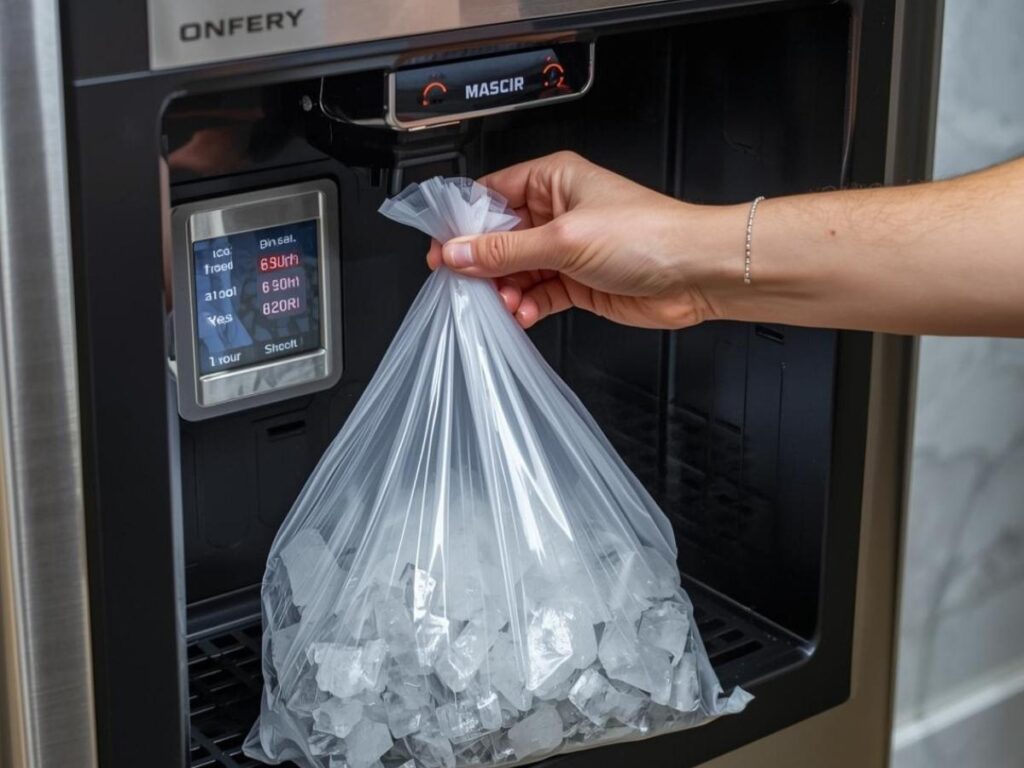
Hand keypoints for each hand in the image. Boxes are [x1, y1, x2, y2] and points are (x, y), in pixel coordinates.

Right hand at [426, 152, 738, 328]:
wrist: (696, 273)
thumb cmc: (648, 235)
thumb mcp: (563, 239)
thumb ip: (505, 250)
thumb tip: (458, 252)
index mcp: (552, 180)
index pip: (491, 195)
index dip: (463, 222)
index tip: (441, 248)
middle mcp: (558, 211)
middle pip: (499, 237)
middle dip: (482, 264)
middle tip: (462, 284)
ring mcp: (568, 248)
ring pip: (517, 270)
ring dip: (506, 290)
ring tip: (503, 304)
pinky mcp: (579, 281)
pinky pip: (539, 294)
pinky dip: (528, 306)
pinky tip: (523, 314)